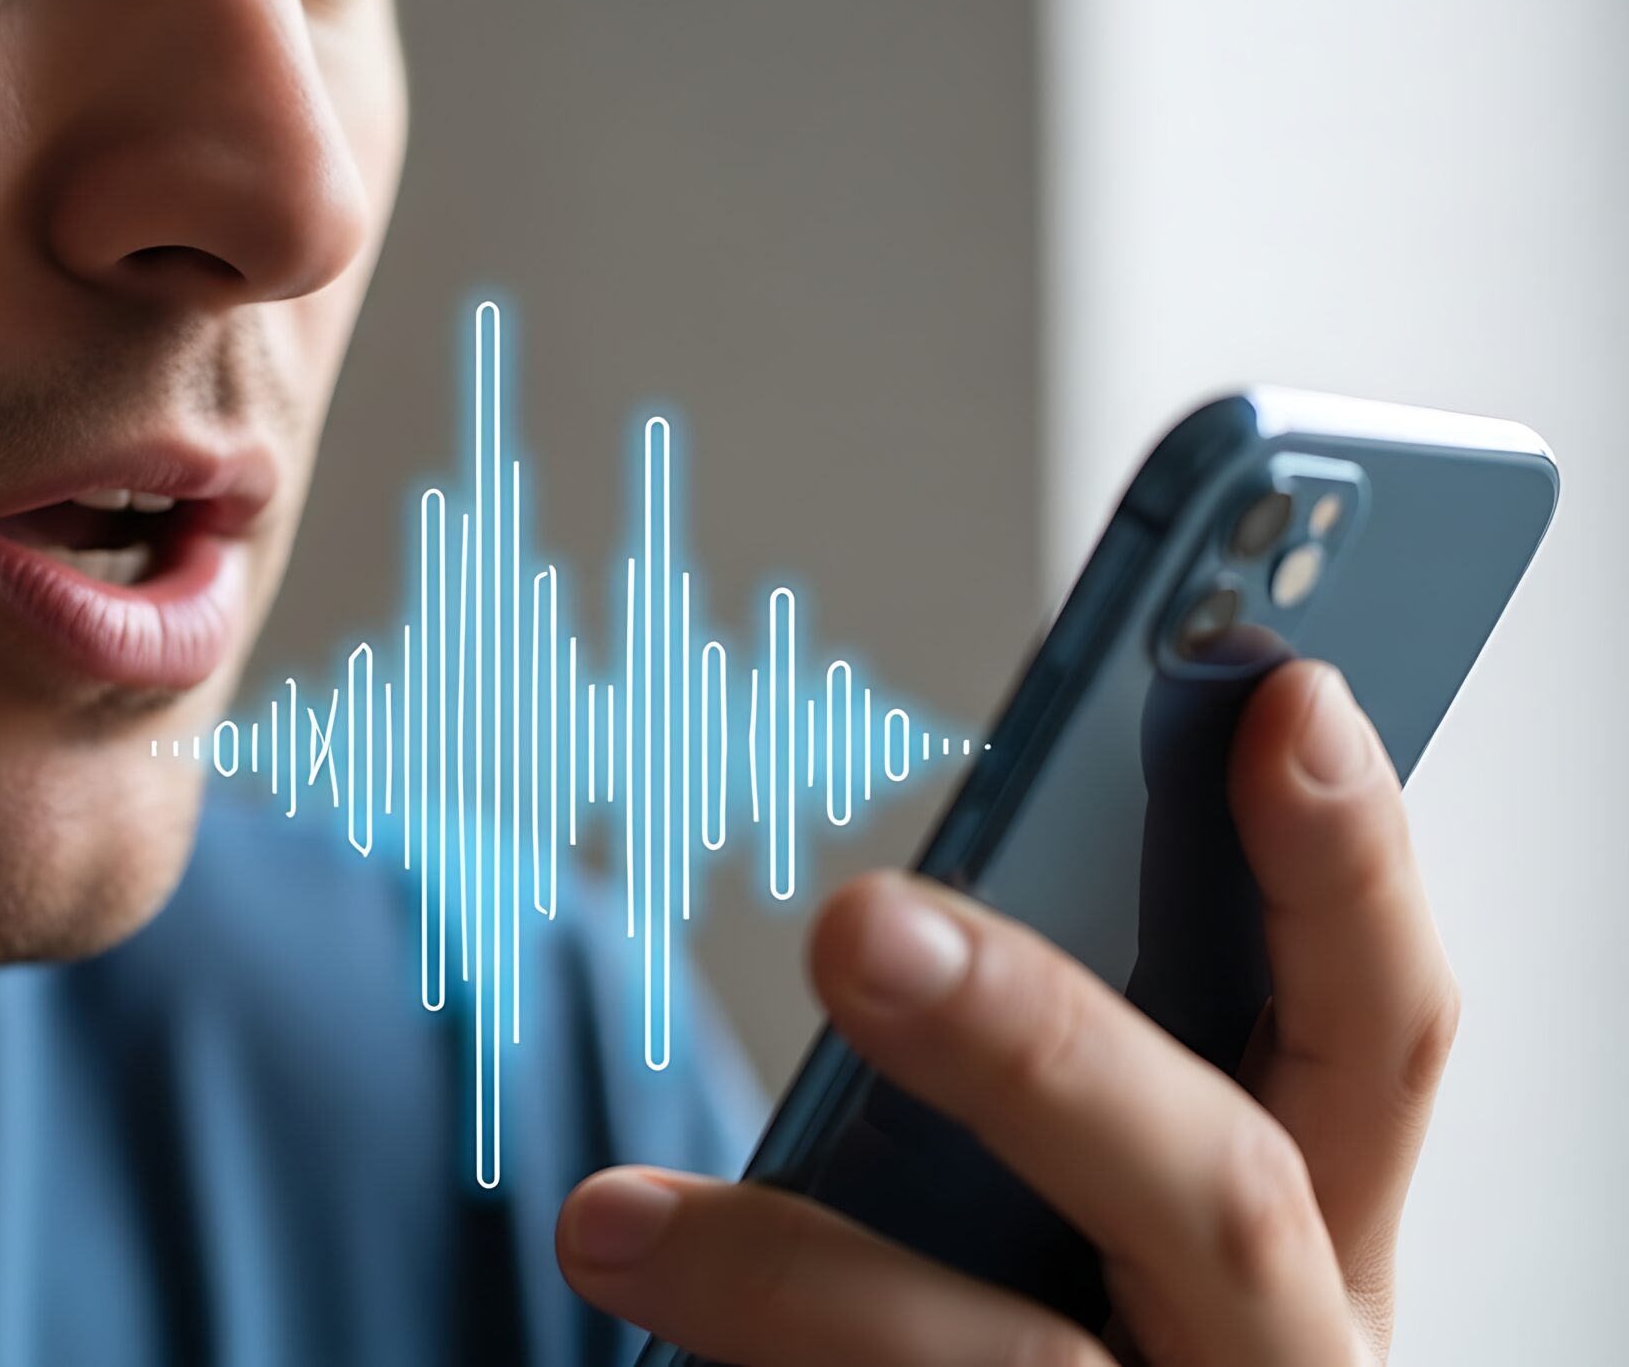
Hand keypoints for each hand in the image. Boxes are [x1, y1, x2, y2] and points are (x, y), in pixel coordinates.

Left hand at [556, 660, 1455, 1364]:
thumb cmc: (1081, 1345)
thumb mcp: (1125, 1227)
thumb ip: (1077, 1093)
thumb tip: (910, 916)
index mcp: (1328, 1246)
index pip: (1383, 1040)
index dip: (1348, 875)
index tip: (1280, 697)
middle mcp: (1280, 1356)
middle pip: (1220, 1192)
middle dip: (1040, 1043)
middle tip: (859, 925)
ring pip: (1018, 1364)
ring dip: (803, 1279)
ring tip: (613, 1220)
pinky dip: (761, 1366)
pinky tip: (640, 1306)